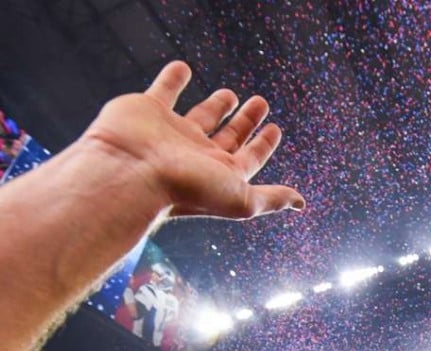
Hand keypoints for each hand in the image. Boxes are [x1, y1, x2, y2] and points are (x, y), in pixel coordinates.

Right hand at [81, 61, 304, 220]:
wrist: (130, 173)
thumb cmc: (185, 190)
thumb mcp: (240, 198)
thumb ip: (270, 198)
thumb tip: (300, 203)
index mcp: (219, 174)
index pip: (249, 158)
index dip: (263, 144)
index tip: (275, 129)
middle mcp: (196, 155)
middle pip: (228, 136)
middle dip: (246, 122)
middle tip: (261, 103)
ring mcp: (172, 133)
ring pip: (200, 115)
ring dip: (216, 105)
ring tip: (231, 94)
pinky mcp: (148, 110)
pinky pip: (164, 89)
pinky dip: (173, 78)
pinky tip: (183, 68)